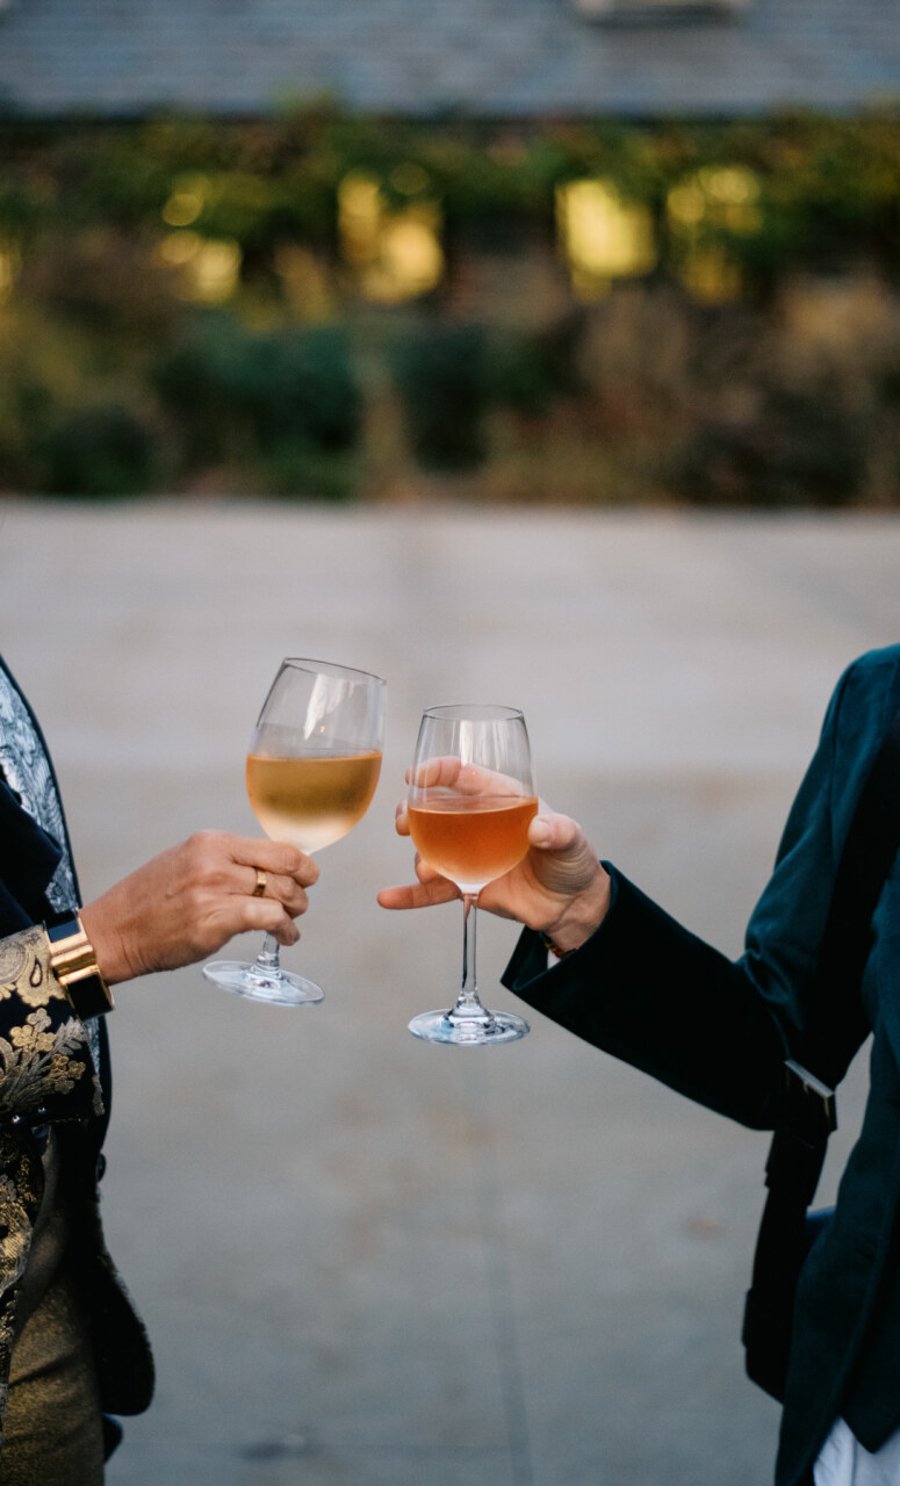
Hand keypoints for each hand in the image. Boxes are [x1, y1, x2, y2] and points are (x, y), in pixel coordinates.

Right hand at [80, 832, 317, 984]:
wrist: (113, 931)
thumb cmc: (149, 901)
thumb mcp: (187, 862)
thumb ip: (225, 862)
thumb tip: (267, 871)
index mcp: (211, 842)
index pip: (276, 847)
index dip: (302, 864)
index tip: (307, 876)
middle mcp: (215, 861)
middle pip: (285, 870)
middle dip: (301, 890)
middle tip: (299, 905)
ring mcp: (214, 891)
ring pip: (280, 895)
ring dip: (294, 912)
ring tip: (290, 924)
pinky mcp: (214, 922)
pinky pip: (268, 919)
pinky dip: (284, 929)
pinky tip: (285, 937)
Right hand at [378, 796, 610, 955]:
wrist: (570, 905)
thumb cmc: (571, 861)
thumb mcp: (571, 841)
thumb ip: (558, 832)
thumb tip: (539, 830)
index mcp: (501, 797)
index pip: (464, 775)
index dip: (437, 771)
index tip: (415, 777)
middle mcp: (477, 821)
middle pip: (435, 807)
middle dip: (412, 811)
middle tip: (404, 823)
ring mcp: (467, 853)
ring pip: (429, 846)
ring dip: (418, 855)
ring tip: (425, 870)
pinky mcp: (464, 884)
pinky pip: (431, 890)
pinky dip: (409, 895)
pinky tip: (387, 898)